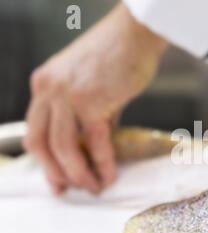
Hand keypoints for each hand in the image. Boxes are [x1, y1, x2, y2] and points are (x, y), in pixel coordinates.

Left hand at [23, 3, 166, 194]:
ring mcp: (67, 95)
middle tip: (73, 189)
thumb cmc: (119, 56)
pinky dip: (103, 163)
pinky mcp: (91, 100)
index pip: (36, 132)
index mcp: (44, 86)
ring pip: (63, 148)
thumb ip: (89, 116)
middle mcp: (48, 90)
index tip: (57, 181)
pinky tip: (110, 175)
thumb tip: (96, 146)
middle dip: (56, 173)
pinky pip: (95, 142)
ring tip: (94, 187)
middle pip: (40, 144)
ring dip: (78, 174)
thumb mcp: (91, 87)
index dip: (45, 162)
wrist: (136, 34)